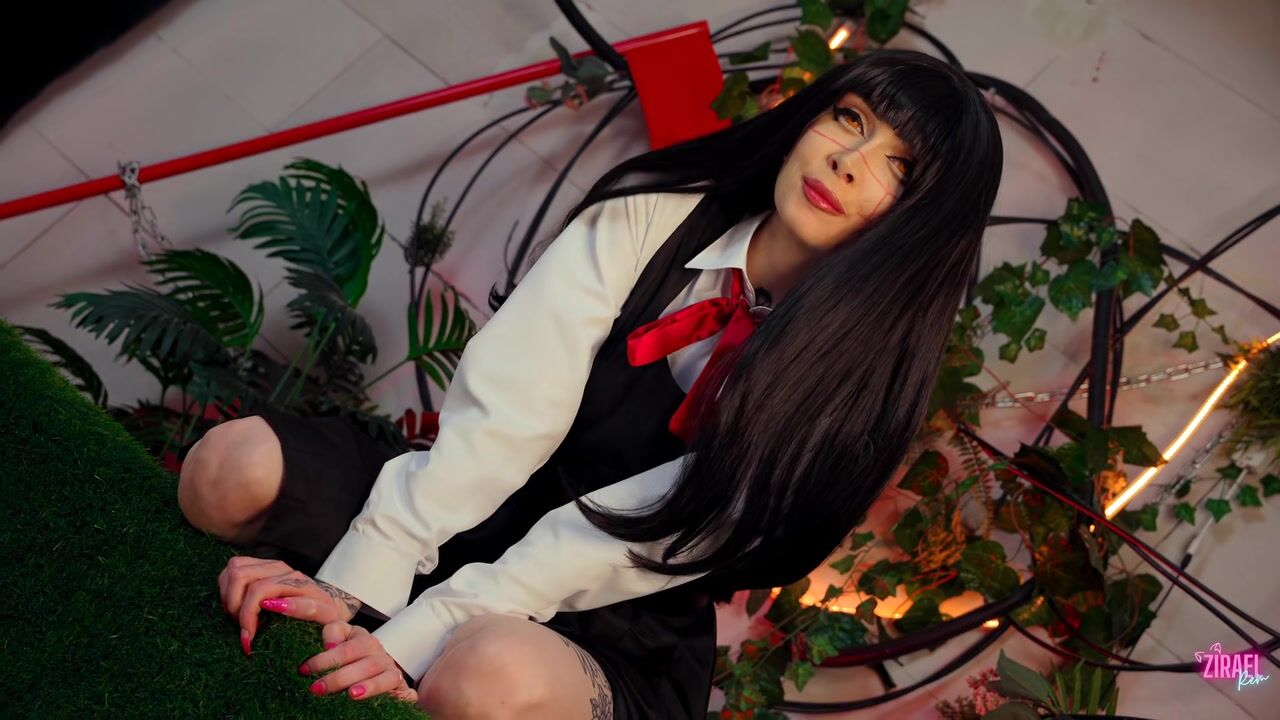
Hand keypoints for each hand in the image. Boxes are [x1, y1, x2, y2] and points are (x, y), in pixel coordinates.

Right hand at [218, 556, 362, 654]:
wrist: (328, 604)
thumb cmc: (325, 615)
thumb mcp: (325, 618)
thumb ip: (307, 610)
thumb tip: (275, 605)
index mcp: (295, 580)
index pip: (259, 590)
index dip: (247, 616)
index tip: (248, 640)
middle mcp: (280, 568)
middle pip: (240, 575)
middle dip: (235, 606)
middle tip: (244, 629)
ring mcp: (267, 565)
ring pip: (233, 570)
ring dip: (229, 598)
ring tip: (240, 619)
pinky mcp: (257, 566)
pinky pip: (230, 571)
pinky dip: (227, 591)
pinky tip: (237, 608)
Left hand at [299, 621, 418, 704]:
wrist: (381, 680)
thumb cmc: (354, 667)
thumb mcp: (338, 652)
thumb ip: (331, 638)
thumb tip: (329, 645)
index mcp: (356, 635)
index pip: (338, 632)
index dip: (321, 651)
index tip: (304, 669)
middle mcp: (372, 646)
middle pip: (353, 650)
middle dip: (332, 669)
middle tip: (315, 687)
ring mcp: (385, 661)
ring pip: (371, 665)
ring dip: (351, 678)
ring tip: (337, 691)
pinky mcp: (396, 678)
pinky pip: (388, 680)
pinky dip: (372, 687)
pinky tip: (356, 694)